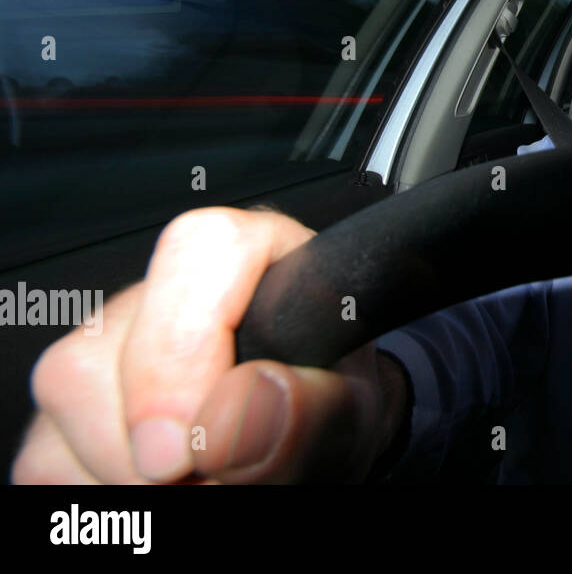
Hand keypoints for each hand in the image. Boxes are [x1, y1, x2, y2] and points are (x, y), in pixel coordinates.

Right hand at [10, 207, 407, 483]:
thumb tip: (235, 412)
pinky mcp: (63, 413)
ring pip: (66, 410)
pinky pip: (51, 461)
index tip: (194, 442)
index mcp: (246, 257)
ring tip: (208, 473)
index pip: (198, 251)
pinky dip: (108, 493)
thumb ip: (310, 409)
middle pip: (99, 354)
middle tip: (222, 470)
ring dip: (134, 477)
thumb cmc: (329, 406)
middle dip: (157, 446)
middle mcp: (159, 294)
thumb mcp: (348, 413)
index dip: (182, 349)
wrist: (312, 445)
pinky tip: (168, 483)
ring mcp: (100, 348)